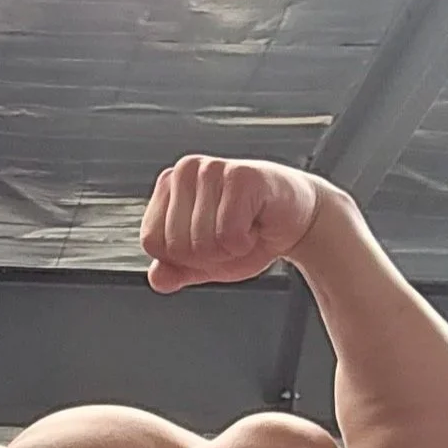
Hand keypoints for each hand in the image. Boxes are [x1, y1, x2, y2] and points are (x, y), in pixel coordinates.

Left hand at [140, 157, 323, 292]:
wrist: (296, 222)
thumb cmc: (247, 234)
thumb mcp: (203, 261)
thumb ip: (174, 270)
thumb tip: (156, 278)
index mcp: (167, 186)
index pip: (151, 241)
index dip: (183, 257)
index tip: (209, 241)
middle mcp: (184, 170)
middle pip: (174, 245)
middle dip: (207, 256)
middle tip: (231, 236)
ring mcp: (212, 169)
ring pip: (201, 242)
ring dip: (228, 249)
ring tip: (244, 227)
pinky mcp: (241, 175)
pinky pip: (228, 234)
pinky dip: (244, 243)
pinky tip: (257, 224)